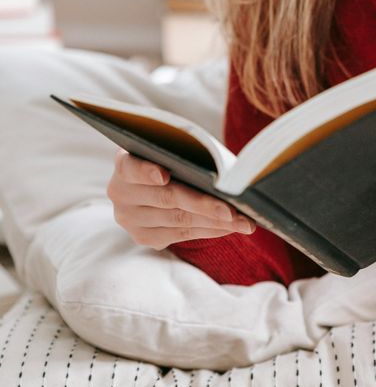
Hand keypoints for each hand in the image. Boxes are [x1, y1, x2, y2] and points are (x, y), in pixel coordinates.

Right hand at [106, 149, 255, 248]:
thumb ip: (185, 154)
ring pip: (179, 221)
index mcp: (124, 164)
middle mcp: (121, 193)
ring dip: (215, 222)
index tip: (164, 175)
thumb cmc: (171, 156)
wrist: (152, 180)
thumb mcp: (173, 148)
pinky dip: (210, 230)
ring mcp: (130, 219)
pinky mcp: (144, 237)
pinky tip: (230, 226)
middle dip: (204, 205)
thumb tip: (225, 170)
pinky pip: (182, 235)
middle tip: (232, 210)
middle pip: (166, 199)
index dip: (146, 171)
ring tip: (243, 222)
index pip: (131, 167)